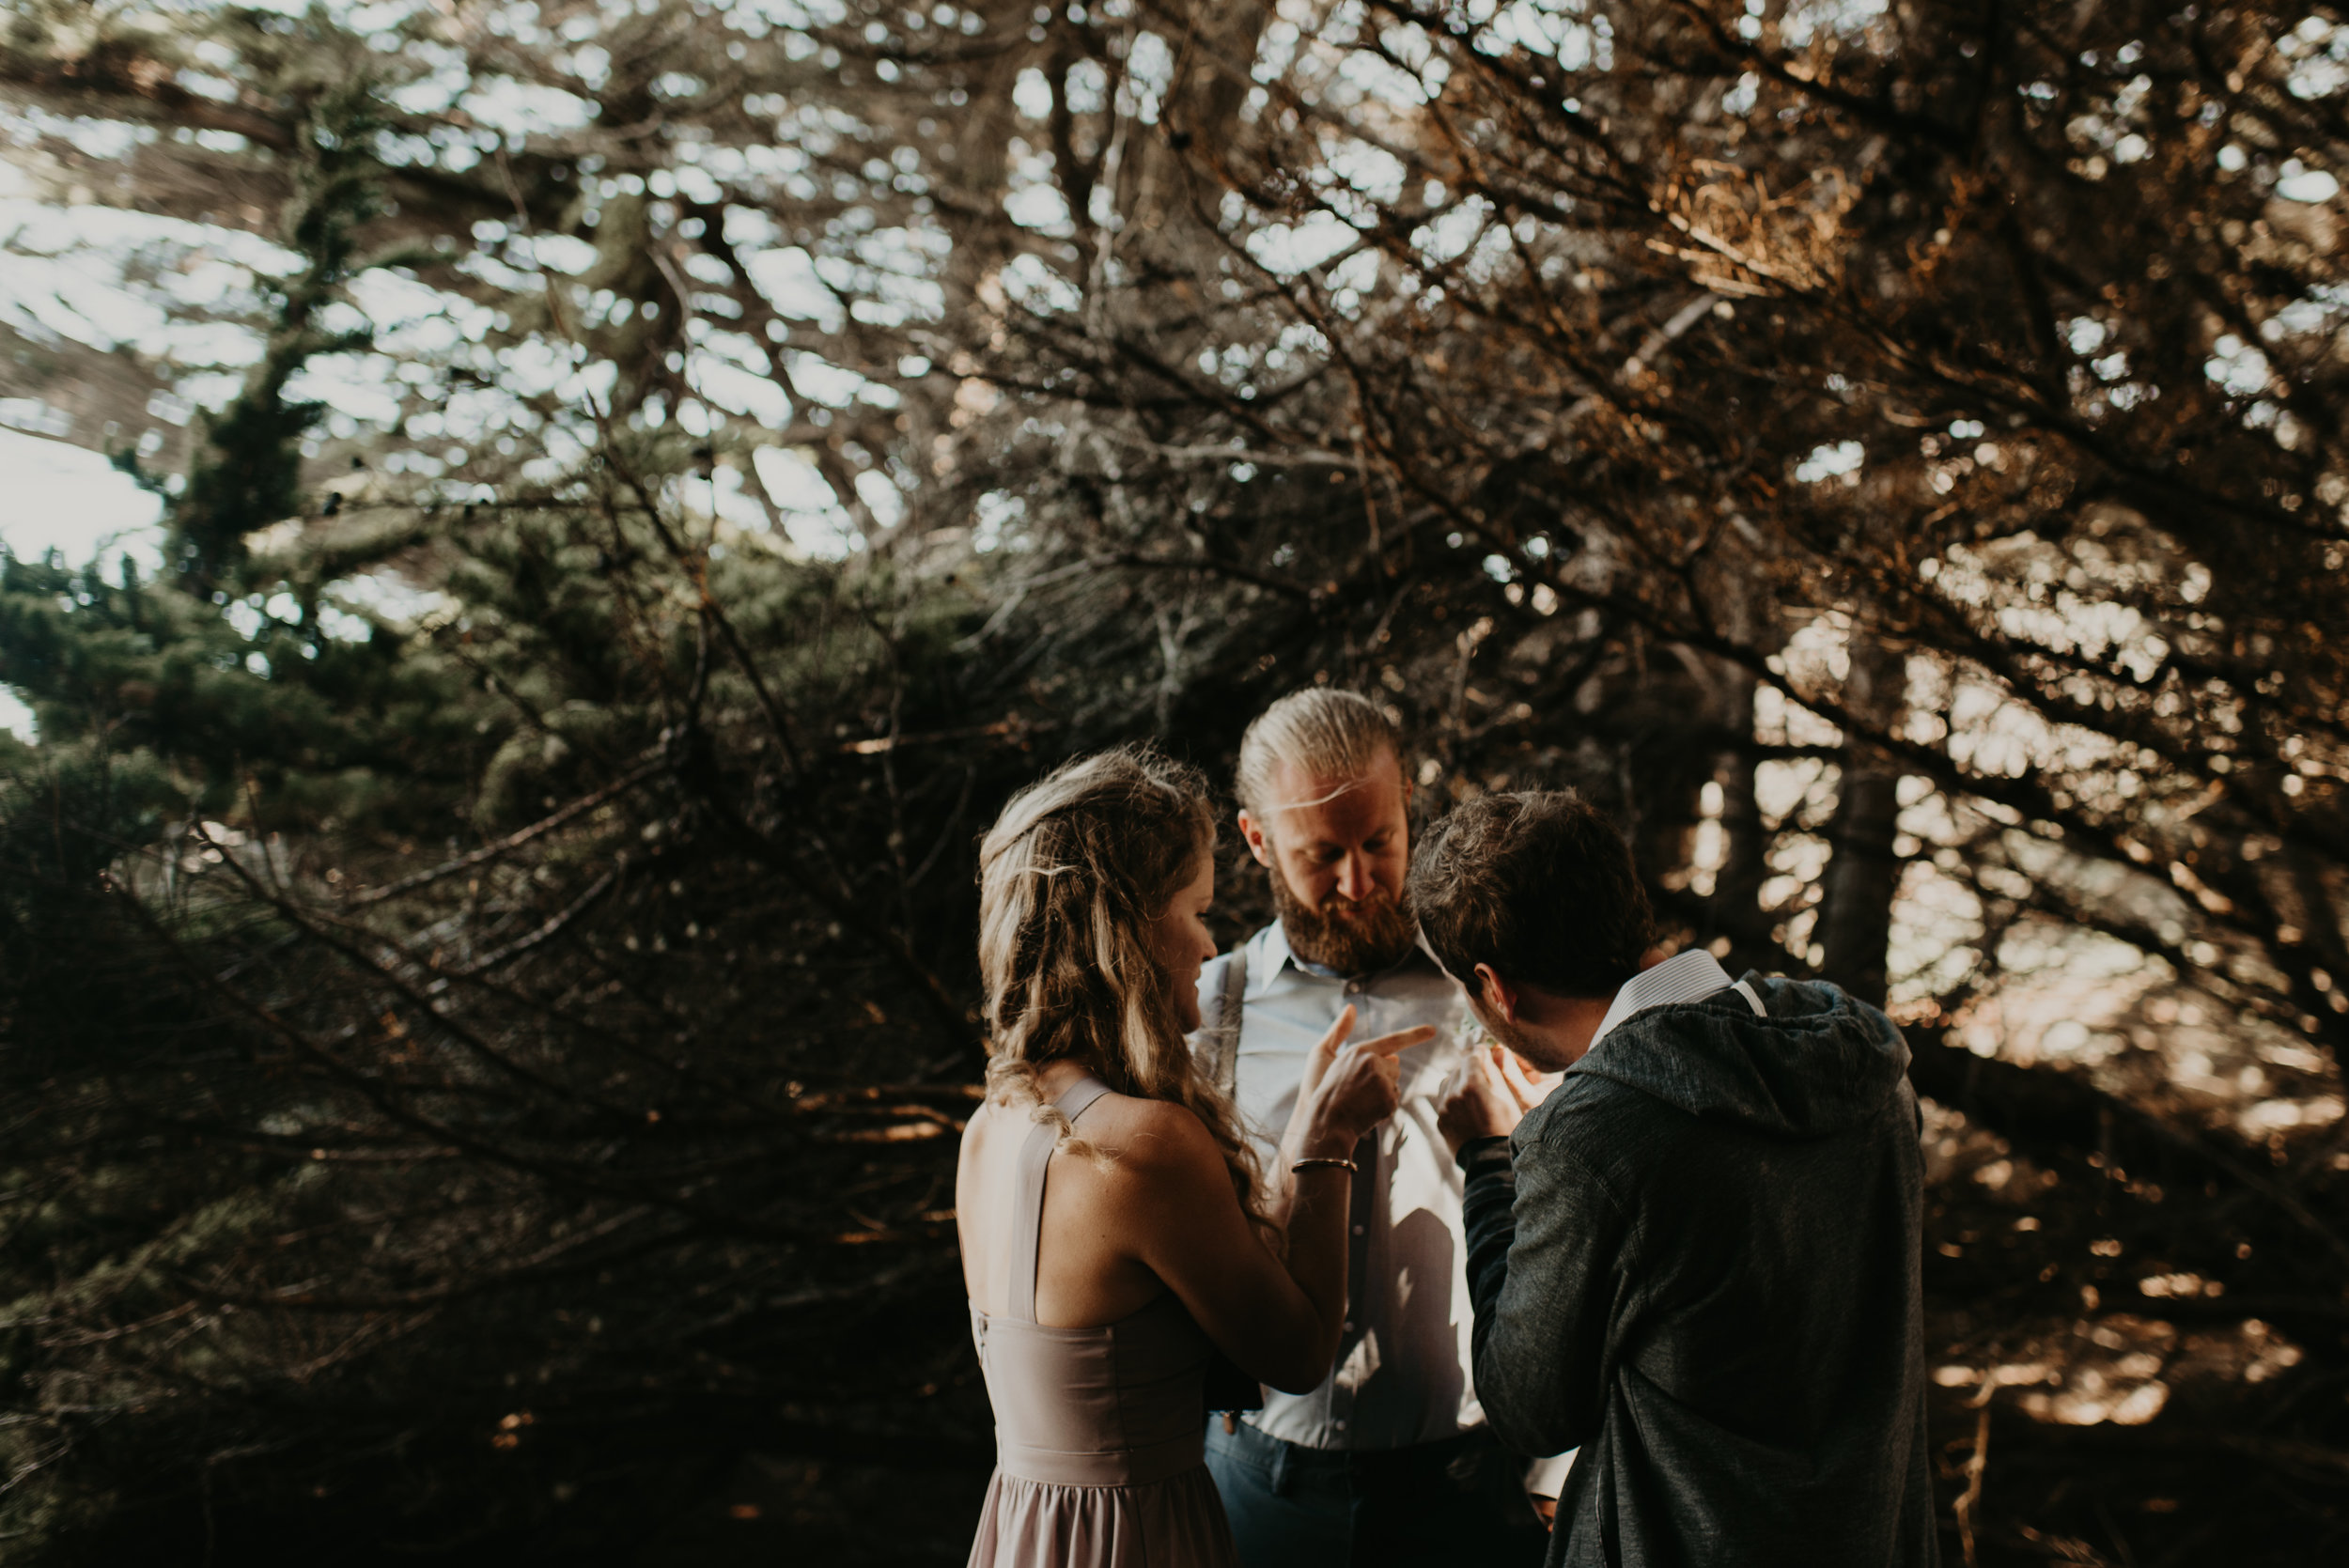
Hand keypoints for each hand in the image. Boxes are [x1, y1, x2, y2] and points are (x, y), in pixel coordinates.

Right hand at [1294, 1005, 1432, 1156]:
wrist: (1326, 1121)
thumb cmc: (1327, 1091)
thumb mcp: (1333, 1061)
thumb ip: (1356, 1046)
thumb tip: (1383, 1042)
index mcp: (1360, 1050)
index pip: (1394, 1040)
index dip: (1415, 1034)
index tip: (1433, 1030)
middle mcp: (1373, 1062)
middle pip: (1394, 1067)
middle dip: (1384, 1077)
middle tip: (1360, 1090)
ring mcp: (1381, 1081)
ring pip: (1394, 1085)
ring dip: (1383, 1093)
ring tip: (1361, 1101)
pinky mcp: (1388, 1099)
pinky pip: (1394, 1101)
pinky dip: (1384, 1107)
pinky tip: (1367, 1110)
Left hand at [1438, 1043, 1551, 1155]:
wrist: (1492, 1163)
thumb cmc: (1506, 1129)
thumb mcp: (1507, 1098)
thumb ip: (1494, 1072)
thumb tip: (1489, 1053)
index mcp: (1471, 1085)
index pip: (1472, 1057)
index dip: (1480, 1053)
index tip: (1485, 1053)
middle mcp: (1453, 1094)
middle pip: (1459, 1069)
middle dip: (1470, 1068)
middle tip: (1483, 1073)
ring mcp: (1443, 1108)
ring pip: (1448, 1084)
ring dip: (1459, 1083)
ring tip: (1474, 1093)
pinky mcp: (1440, 1121)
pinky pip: (1444, 1102)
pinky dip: (1454, 1099)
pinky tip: (1467, 1108)